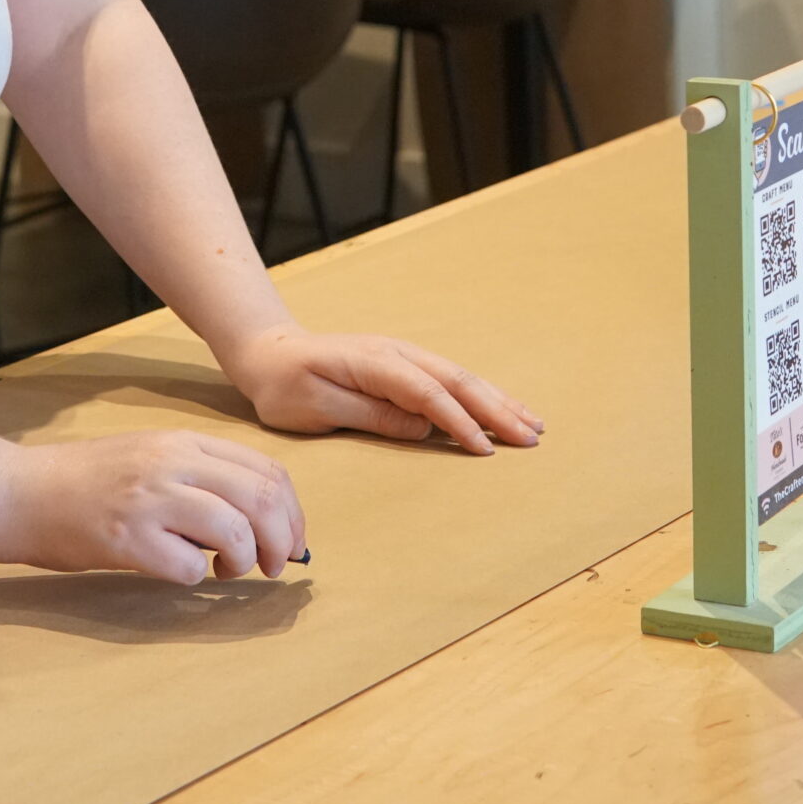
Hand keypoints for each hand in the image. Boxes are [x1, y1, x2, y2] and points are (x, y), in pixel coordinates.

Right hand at [6, 430, 306, 582]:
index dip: (292, 511)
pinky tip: (176, 569)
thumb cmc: (87, 481)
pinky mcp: (128, 539)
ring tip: (226, 570)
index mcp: (184, 442)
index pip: (267, 470)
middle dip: (282, 539)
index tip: (290, 537)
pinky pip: (190, 567)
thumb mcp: (151, 456)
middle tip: (274, 565)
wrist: (21, 492)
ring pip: (236, 532)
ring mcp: (150, 499)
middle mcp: (172, 463)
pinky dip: (196, 577)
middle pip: (262, 498)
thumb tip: (263, 514)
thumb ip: (202, 473)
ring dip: (245, 561)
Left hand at [221, 324, 544, 455]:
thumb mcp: (317, 407)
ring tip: (533, 424)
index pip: (427, 394)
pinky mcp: (405, 365)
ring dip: (498, 400)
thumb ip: (370, 415)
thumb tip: (423, 430)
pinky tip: (503, 408)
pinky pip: (451, 379)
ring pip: (461, 377)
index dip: (458, 422)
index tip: (485, 449)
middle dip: (496, 410)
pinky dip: (482, 394)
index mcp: (375, 362)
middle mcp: (397, 353)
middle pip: (457, 381)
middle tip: (531, 438)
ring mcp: (403, 355)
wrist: (269, 353)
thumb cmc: (285, 385)